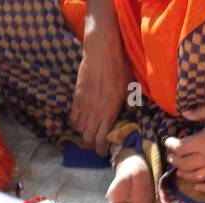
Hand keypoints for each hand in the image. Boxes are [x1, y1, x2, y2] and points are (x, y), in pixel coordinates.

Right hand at [69, 28, 130, 155]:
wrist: (101, 51)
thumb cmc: (119, 67)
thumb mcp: (130, 86)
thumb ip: (130, 103)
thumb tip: (131, 113)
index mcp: (109, 112)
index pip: (101, 140)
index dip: (102, 149)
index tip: (105, 150)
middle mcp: (94, 112)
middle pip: (88, 139)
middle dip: (93, 145)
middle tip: (98, 143)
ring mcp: (83, 106)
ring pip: (80, 130)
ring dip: (85, 134)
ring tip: (91, 132)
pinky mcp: (76, 98)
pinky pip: (73, 118)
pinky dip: (76, 124)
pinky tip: (82, 122)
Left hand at [165, 97, 204, 192]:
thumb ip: (200, 112)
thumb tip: (184, 113)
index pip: (181, 148)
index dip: (172, 145)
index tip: (169, 141)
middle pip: (185, 165)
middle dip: (175, 160)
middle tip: (172, 155)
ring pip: (196, 177)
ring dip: (185, 174)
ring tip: (179, 169)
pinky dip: (203, 187)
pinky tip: (196, 185)